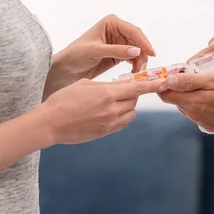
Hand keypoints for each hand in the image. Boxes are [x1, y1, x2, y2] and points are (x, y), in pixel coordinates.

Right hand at [41, 78, 162, 143]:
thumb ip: (105, 85)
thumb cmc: (63, 100)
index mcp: (107, 93)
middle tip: (128, 87)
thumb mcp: (84, 84)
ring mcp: (109, 123)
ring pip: (130, 113)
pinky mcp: (105, 132)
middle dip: (134, 93)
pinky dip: (122, 115)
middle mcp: (111, 109)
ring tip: (116, 100)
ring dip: (128, 105)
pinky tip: (111, 111)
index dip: (152, 84)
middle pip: (135, 100)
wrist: (50, 124)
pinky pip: (122, 123)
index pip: (137, 88)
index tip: (163, 81)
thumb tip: (117, 87)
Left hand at [44, 15, 155, 95]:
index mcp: (111, 22)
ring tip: (137, 73)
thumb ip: (116, 51)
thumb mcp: (95, 51)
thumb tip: (137, 51)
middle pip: (137, 41)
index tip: (151, 53)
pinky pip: (132, 58)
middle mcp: (116, 30)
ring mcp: (119, 42)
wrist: (66, 68)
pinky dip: (135, 65)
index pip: (133, 31)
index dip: (144, 42)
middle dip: (142, 54)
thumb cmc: (76, 55)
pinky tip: (134, 73)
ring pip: (137, 51)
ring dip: (139, 61)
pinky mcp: (118, 54)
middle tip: (142, 69)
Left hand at [158, 71, 213, 131]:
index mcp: (192, 103)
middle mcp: (194, 115)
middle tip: (194, 75)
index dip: (165, 84)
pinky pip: (199, 113)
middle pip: (177, 100)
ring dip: (192, 96)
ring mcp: (202, 122)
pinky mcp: (211, 126)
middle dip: (180, 88)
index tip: (171, 75)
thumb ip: (189, 81)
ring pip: (188, 106)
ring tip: (207, 86)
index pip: (165, 95)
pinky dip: (202, 104)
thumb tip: (168, 81)